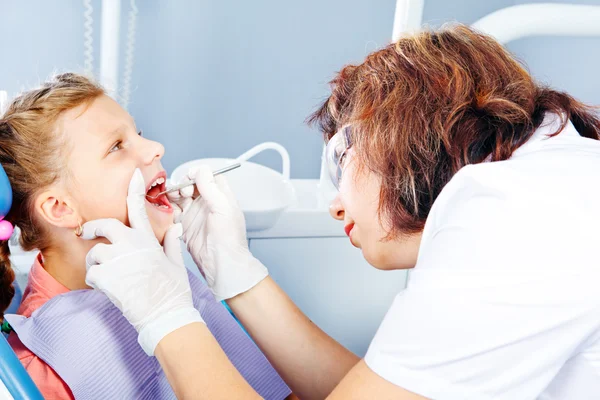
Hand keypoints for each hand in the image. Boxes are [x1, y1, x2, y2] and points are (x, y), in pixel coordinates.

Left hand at [82, 169, 203, 355]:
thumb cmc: (173, 292)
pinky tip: (108, 288)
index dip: (135, 190)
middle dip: (92, 228)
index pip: (139, 208)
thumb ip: (172, 243)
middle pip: (104, 225)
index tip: (132, 175)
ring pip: (95, 252)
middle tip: (87, 233)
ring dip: (96, 263)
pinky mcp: (106, 276)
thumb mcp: (176, 264)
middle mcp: (131, 244)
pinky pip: (91, 273)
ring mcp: (117, 259)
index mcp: (148, 240)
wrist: (165, 314)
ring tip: (108, 276)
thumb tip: (175, 227)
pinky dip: (96, 281)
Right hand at [166, 166, 267, 300]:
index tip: (191, 178)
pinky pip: (173, 211)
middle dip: (184, 183)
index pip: (208, 176)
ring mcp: (195, 214)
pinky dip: (168, 207)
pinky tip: (168, 207)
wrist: (221, 263)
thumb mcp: (223, 208)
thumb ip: (211, 187)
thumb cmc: (229, 238)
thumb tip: (200, 170)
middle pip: (191, 184)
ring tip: (174, 197)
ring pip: (180, 196)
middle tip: (183, 192)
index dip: (198, 174)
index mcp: (221, 196)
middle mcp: (208, 203)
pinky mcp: (185, 225)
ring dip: (174, 193)